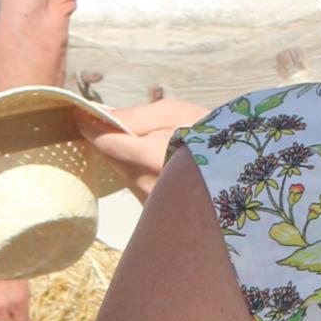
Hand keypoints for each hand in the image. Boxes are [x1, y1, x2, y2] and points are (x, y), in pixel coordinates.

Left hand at [75, 97, 206, 198]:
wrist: (240, 168)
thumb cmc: (210, 132)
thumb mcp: (175, 113)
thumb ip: (135, 116)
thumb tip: (99, 115)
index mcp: (155, 159)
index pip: (106, 143)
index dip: (90, 125)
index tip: (80, 112)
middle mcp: (149, 187)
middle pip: (110, 159)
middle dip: (104, 138)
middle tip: (104, 119)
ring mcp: (151, 202)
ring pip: (119, 171)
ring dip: (118, 153)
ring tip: (133, 136)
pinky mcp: (154, 208)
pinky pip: (132, 182)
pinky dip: (131, 166)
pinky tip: (146, 154)